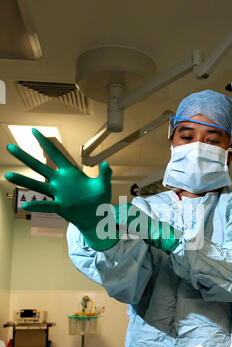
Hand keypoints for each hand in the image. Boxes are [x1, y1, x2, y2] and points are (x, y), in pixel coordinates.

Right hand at [5, 128, 116, 249]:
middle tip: (10, 147)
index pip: (55, 154)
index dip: (45, 142)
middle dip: (25, 157)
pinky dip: (37, 205)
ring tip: (7, 175)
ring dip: (23, 180)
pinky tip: (25, 205)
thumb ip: (105, 174)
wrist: (97, 216)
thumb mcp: (103, 185)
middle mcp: (60, 181)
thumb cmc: (99, 199)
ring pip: (37, 185)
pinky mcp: (60, 206)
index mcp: (70, 173)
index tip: (34, 130)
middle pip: (40, 166)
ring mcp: (58, 194)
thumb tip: (106, 164)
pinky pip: (46, 205)